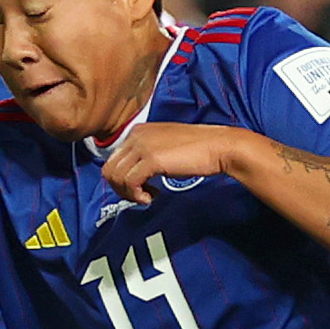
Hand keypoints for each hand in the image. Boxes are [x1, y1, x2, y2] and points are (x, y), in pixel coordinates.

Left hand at [98, 121, 257, 205]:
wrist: (220, 147)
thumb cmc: (200, 149)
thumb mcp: (167, 147)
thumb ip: (149, 154)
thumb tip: (137, 174)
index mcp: (139, 131)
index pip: (114, 159)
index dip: (123, 179)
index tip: (140, 187)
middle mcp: (136, 135)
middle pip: (110, 169)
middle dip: (122, 189)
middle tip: (141, 196)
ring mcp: (142, 146)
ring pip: (115, 177)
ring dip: (129, 194)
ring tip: (148, 197)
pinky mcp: (151, 159)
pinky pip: (129, 182)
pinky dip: (137, 195)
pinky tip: (152, 197)